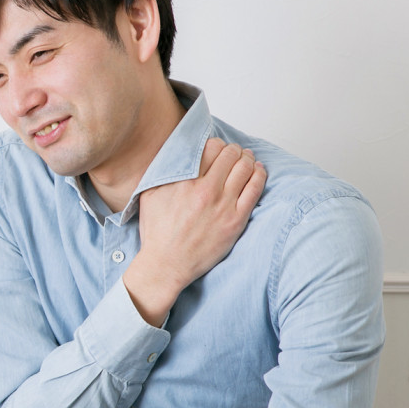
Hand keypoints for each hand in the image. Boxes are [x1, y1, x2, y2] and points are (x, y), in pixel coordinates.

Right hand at [124, 138, 265, 326]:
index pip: (210, 148)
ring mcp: (223, 205)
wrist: (167, 264)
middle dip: (234, 150)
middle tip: (234, 152)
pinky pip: (255, 189)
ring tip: (247, 159)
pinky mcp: (236, 220)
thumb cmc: (157, 232)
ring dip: (248, 159)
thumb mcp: (149, 195)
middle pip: (230, 155)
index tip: (217, 148)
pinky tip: (258, 171)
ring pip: (245, 168)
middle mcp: (206, 190)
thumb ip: (162, 172)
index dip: (216, 144)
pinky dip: (259, 175)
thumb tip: (174, 154)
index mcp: (184, 181)